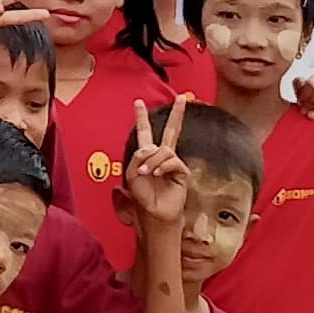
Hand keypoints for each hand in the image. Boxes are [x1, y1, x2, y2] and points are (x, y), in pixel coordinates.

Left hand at [122, 97, 192, 235]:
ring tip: (146, 174)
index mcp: (147, 156)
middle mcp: (161, 157)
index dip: (141, 118)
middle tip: (181, 98)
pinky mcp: (182, 172)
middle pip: (170, 131)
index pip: (145, 133)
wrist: (153, 214)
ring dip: (151, 161)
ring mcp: (173, 164)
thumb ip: (137, 157)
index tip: (139, 102)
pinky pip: (172, 160)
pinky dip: (161, 167)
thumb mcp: (131, 174)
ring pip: (163, 150)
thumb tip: (151, 149)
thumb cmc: (142, 197)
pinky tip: (157, 174)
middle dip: (177, 114)